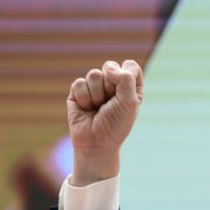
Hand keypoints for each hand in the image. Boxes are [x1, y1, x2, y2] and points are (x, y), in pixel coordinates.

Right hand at [66, 59, 143, 185]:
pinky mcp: (78, 91)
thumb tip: (108, 68)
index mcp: (130, 86)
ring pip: (93, 74)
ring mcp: (95, 87)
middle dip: (110, 86)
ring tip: (97, 108)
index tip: (125, 94)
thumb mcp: (129, 103)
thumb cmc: (115, 125)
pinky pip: (79, 83)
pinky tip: (86, 109)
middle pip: (110, 66)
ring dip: (96, 95)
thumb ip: (126, 79)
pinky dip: (84, 98)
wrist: (95, 143)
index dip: (127, 76)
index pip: (130, 66)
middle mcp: (113, 84)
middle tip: (110, 104)